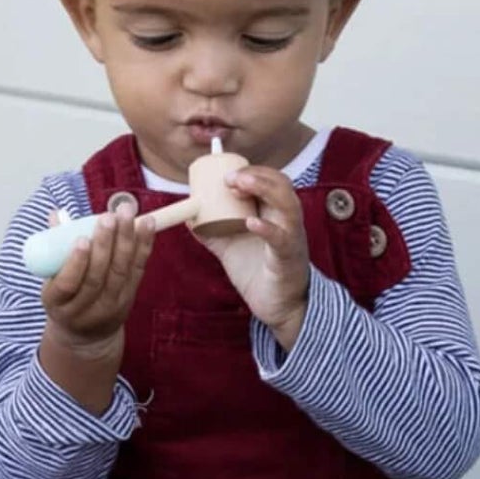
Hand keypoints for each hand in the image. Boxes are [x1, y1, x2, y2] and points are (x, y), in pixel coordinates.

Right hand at [37, 210, 155, 409]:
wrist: (85, 334)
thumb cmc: (65, 297)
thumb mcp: (52, 279)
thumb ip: (55, 247)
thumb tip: (56, 214)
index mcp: (56, 303)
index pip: (68, 284)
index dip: (76, 262)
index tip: (82, 239)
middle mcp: (84, 310)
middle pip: (97, 277)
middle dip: (104, 244)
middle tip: (108, 218)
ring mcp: (109, 306)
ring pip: (119, 273)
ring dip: (125, 241)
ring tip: (127, 214)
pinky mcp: (129, 299)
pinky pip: (137, 270)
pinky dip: (143, 246)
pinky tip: (147, 224)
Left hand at [199, 164, 310, 349]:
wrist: (278, 307)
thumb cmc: (258, 272)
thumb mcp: (230, 246)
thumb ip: (211, 231)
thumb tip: (187, 216)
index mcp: (276, 214)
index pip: (272, 180)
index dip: (252, 171)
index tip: (225, 174)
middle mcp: (288, 222)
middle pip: (282, 186)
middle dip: (256, 176)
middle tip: (230, 178)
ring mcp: (292, 239)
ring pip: (288, 206)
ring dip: (265, 190)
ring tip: (240, 186)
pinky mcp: (288, 259)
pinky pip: (282, 240)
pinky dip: (268, 229)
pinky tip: (251, 223)